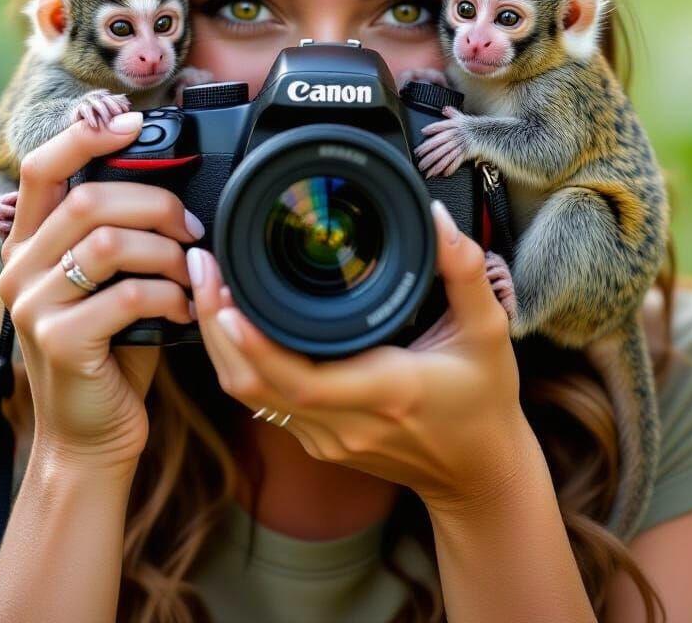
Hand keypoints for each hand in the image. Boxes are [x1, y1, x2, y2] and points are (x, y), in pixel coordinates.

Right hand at [0, 111, 203, 469]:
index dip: (88, 136)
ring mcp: (33, 306)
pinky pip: (126, 295)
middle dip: (156, 205)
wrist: (90, 436)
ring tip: (191, 273)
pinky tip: (183, 310)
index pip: (43, 167)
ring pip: (109, 243)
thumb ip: (118, 236)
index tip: (134, 123)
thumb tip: (173, 188)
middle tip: (192, 230)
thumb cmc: (111, 351)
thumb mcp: (107, 284)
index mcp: (29, 244)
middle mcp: (20, 268)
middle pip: (89, 200)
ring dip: (166, 253)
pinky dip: (169, 295)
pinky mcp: (59, 341)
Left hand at [187, 200, 526, 509]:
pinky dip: (239, 359)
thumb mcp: (488, 331)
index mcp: (386, 391)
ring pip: (249, 395)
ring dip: (220, 341)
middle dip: (217, 326)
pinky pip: (262, 400)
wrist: (478, 473)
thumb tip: (435, 217)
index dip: (256, 344)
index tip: (226, 300)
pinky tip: (230, 319)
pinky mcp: (317, 440)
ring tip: (208, 282)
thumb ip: (465, 271)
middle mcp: (346, 422)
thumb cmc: (483, 401)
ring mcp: (326, 438)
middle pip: (255, 384)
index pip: (302, 379)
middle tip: (204, 266)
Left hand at [415, 106, 470, 177]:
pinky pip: (456, 161)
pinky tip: (443, 173)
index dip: (432, 128)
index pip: (441, 126)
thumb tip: (445, 109)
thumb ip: (453, 114)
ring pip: (445, 155)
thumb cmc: (474, 127)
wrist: (490, 134)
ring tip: (427, 172)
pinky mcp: (467, 152)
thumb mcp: (463, 118)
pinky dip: (450, 168)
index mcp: (454, 125)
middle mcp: (456, 134)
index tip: (423, 132)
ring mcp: (461, 144)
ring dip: (435, 165)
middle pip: (439, 144)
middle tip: (419, 161)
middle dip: (428, 154)